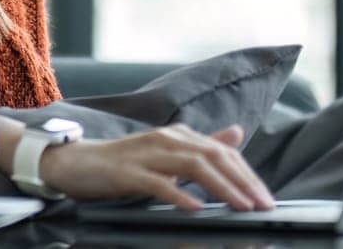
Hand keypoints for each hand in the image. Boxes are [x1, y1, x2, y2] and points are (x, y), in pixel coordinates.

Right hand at [38, 123, 275, 211]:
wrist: (76, 163)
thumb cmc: (124, 163)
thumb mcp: (168, 153)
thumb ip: (202, 145)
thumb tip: (237, 133)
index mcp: (179, 135)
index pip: (223, 153)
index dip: (247, 174)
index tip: (266, 198)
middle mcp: (167, 139)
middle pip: (214, 156)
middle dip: (242, 181)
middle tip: (263, 205)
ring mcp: (146, 154)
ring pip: (193, 166)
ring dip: (221, 187)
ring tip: (240, 206)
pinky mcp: (127, 171)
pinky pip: (158, 183)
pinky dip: (179, 194)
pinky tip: (196, 208)